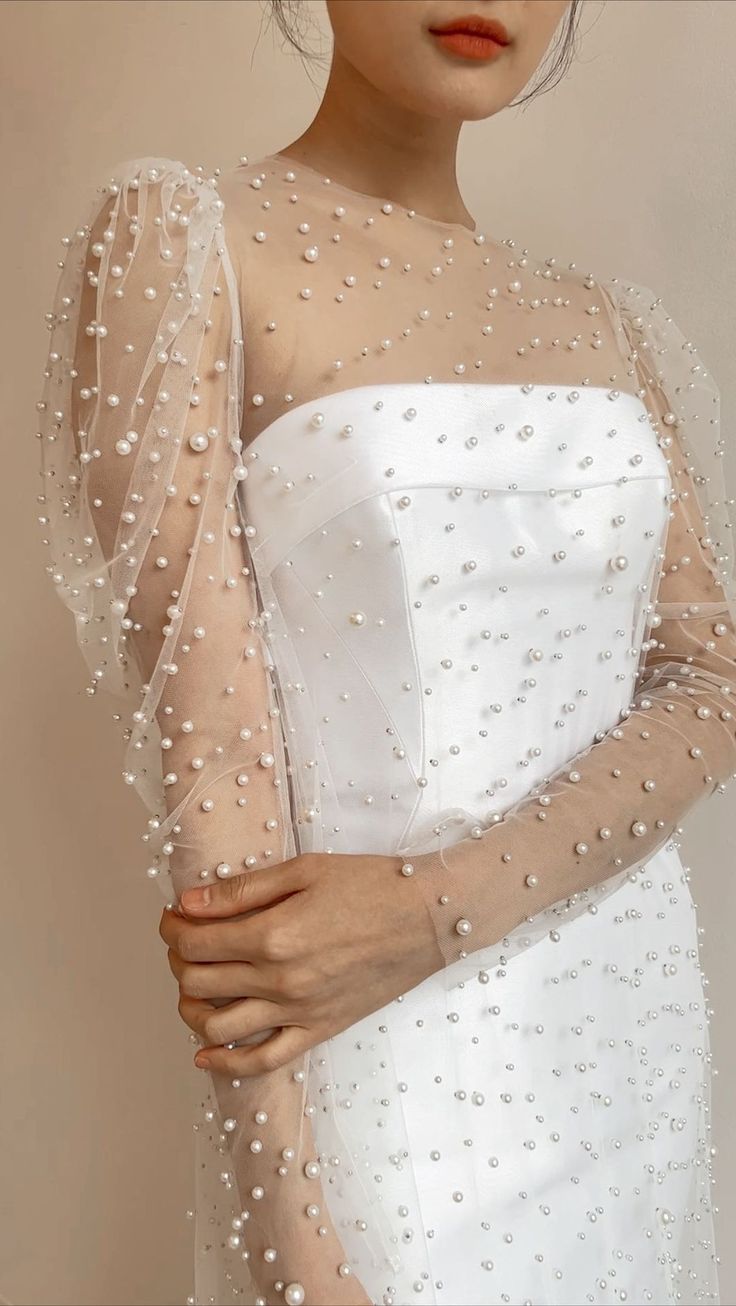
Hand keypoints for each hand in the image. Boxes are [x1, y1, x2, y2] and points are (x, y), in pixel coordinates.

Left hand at [159, 851, 443, 1077]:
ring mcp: (298, 1011)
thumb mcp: (304, 870)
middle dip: (177, 958)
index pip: (196, 941)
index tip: (175, 913)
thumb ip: (242, 890)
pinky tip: (204, 1053)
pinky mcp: (319, 1029)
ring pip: (217, 1026)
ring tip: (192, 984)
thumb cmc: (371, 884)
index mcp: (273, 935)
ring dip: (190, 1007)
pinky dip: (225, 1063)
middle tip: (183, 938)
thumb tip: (189, 902)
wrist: (429, 917)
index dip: (173, 926)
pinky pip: (262, 1060)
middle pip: (198, 982)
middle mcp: (280, 980)